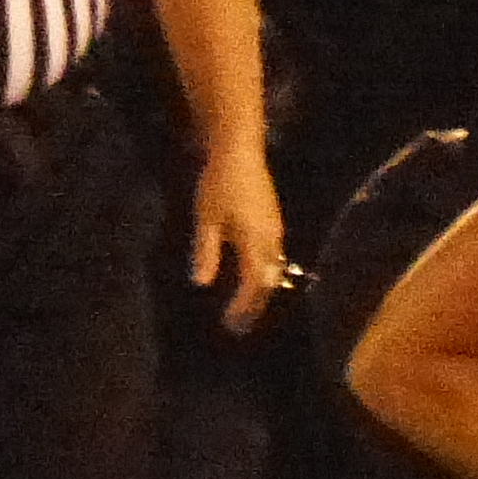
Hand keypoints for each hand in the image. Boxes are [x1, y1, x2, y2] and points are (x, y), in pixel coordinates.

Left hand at [188, 143, 289, 333]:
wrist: (240, 150)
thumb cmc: (219, 183)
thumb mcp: (206, 219)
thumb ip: (206, 252)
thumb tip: (201, 283)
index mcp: (255, 242)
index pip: (253, 285)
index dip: (242, 308)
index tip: (230, 324)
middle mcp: (272, 240)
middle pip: (269, 282)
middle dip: (255, 307)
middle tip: (240, 328)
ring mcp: (276, 230)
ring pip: (274, 270)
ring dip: (261, 293)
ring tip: (247, 309)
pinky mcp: (274, 222)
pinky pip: (275, 258)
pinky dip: (264, 275)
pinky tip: (252, 278)